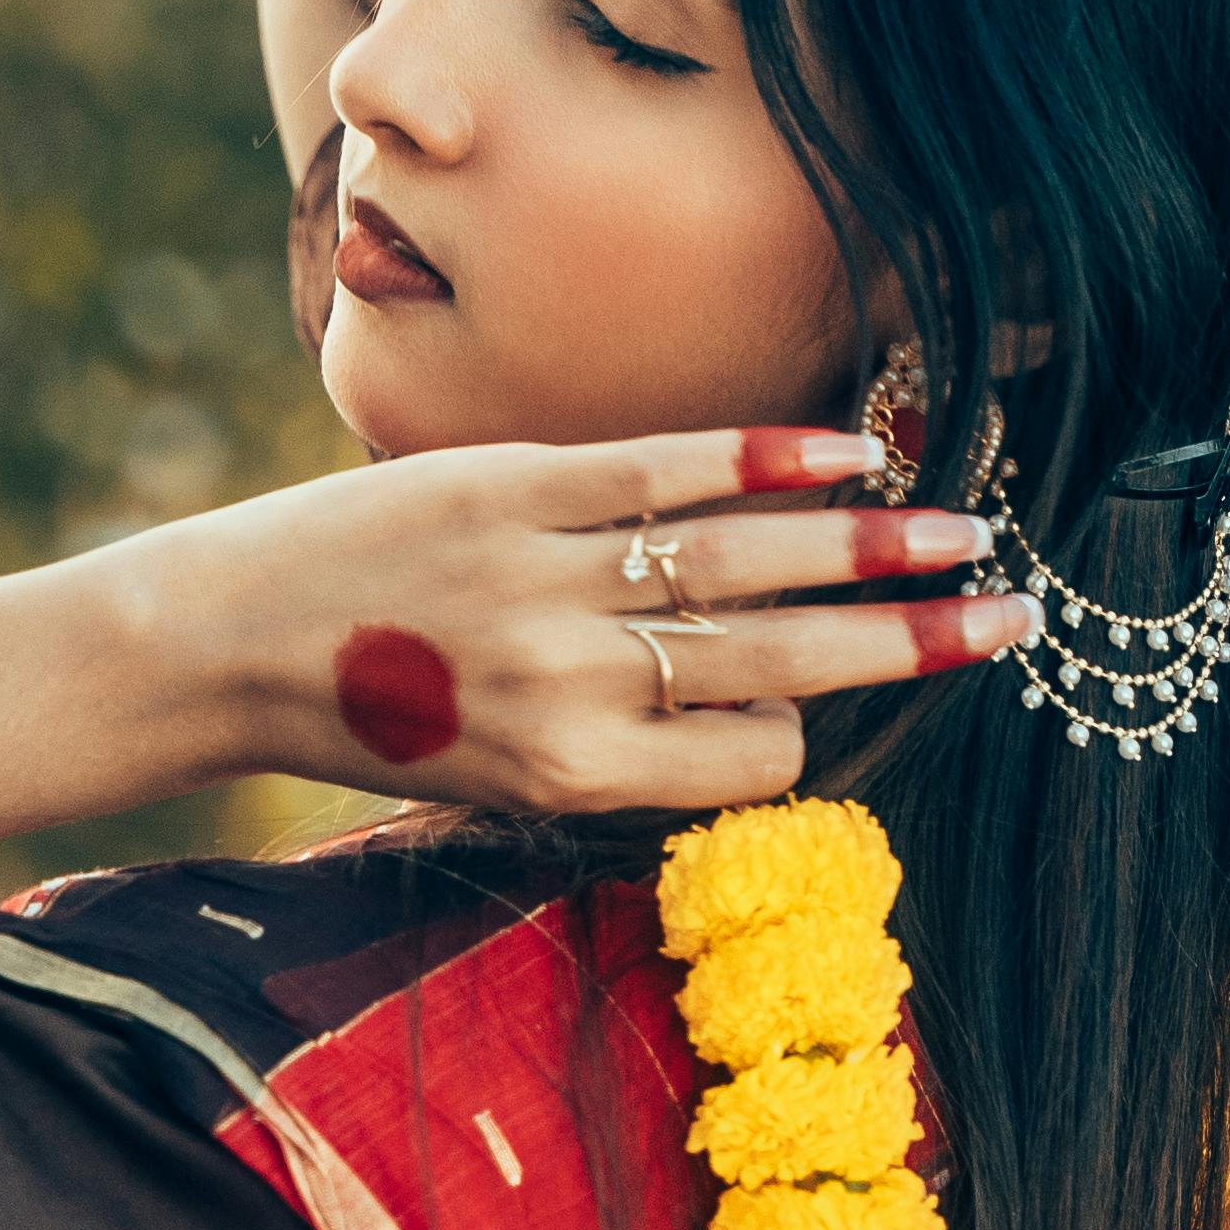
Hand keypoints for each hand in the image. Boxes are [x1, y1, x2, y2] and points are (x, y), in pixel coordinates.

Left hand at [141, 427, 1026, 815]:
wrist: (215, 650)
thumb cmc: (361, 722)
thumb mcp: (494, 779)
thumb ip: (616, 748)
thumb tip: (751, 710)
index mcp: (576, 778)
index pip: (756, 755)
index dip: (809, 727)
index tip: (835, 696)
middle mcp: (572, 687)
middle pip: (788, 662)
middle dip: (916, 644)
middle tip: (1014, 621)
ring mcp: (542, 579)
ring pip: (747, 562)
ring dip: (874, 547)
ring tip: (965, 534)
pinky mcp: (506, 485)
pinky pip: (663, 468)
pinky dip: (765, 457)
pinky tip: (845, 450)